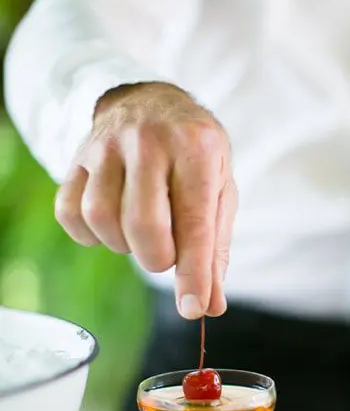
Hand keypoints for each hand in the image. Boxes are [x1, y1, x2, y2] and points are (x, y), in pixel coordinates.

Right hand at [54, 81, 237, 318]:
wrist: (151, 101)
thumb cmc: (193, 155)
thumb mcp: (219, 190)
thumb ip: (214, 249)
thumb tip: (209, 305)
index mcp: (196, 149)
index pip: (194, 223)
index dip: (193, 272)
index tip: (192, 308)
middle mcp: (149, 141)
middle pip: (143, 224)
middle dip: (157, 258)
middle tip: (166, 253)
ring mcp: (107, 146)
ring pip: (101, 218)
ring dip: (123, 245)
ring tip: (141, 233)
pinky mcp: (77, 157)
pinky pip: (69, 213)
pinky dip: (89, 235)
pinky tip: (112, 225)